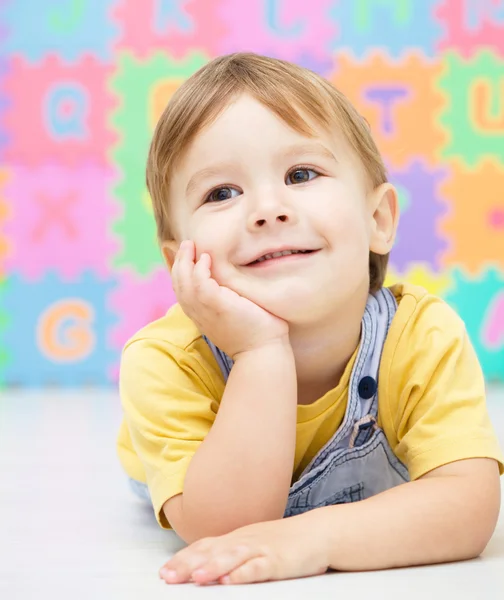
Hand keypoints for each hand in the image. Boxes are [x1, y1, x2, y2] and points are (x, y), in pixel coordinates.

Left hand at [159, 513, 329, 585]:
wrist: (317, 533)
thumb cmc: (283, 541)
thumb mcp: (252, 544)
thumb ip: (229, 554)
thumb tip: (203, 567)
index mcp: (236, 538)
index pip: (204, 547)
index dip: (182, 559)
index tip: (163, 572)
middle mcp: (244, 541)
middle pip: (211, 551)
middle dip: (188, 565)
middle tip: (167, 577)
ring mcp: (261, 549)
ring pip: (232, 557)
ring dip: (213, 566)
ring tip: (195, 578)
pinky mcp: (278, 559)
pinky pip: (259, 567)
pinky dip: (244, 573)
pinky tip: (231, 580)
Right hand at [171, 240, 289, 358]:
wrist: (263, 351)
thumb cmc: (255, 334)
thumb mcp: (234, 316)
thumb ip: (227, 301)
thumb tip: (233, 287)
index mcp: (201, 316)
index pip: (182, 292)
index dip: (180, 272)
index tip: (186, 257)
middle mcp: (199, 314)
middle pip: (178, 284)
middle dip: (179, 262)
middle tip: (186, 244)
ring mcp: (206, 311)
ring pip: (184, 282)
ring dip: (185, 261)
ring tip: (191, 245)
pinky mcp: (218, 306)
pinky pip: (200, 283)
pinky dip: (200, 269)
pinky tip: (206, 258)